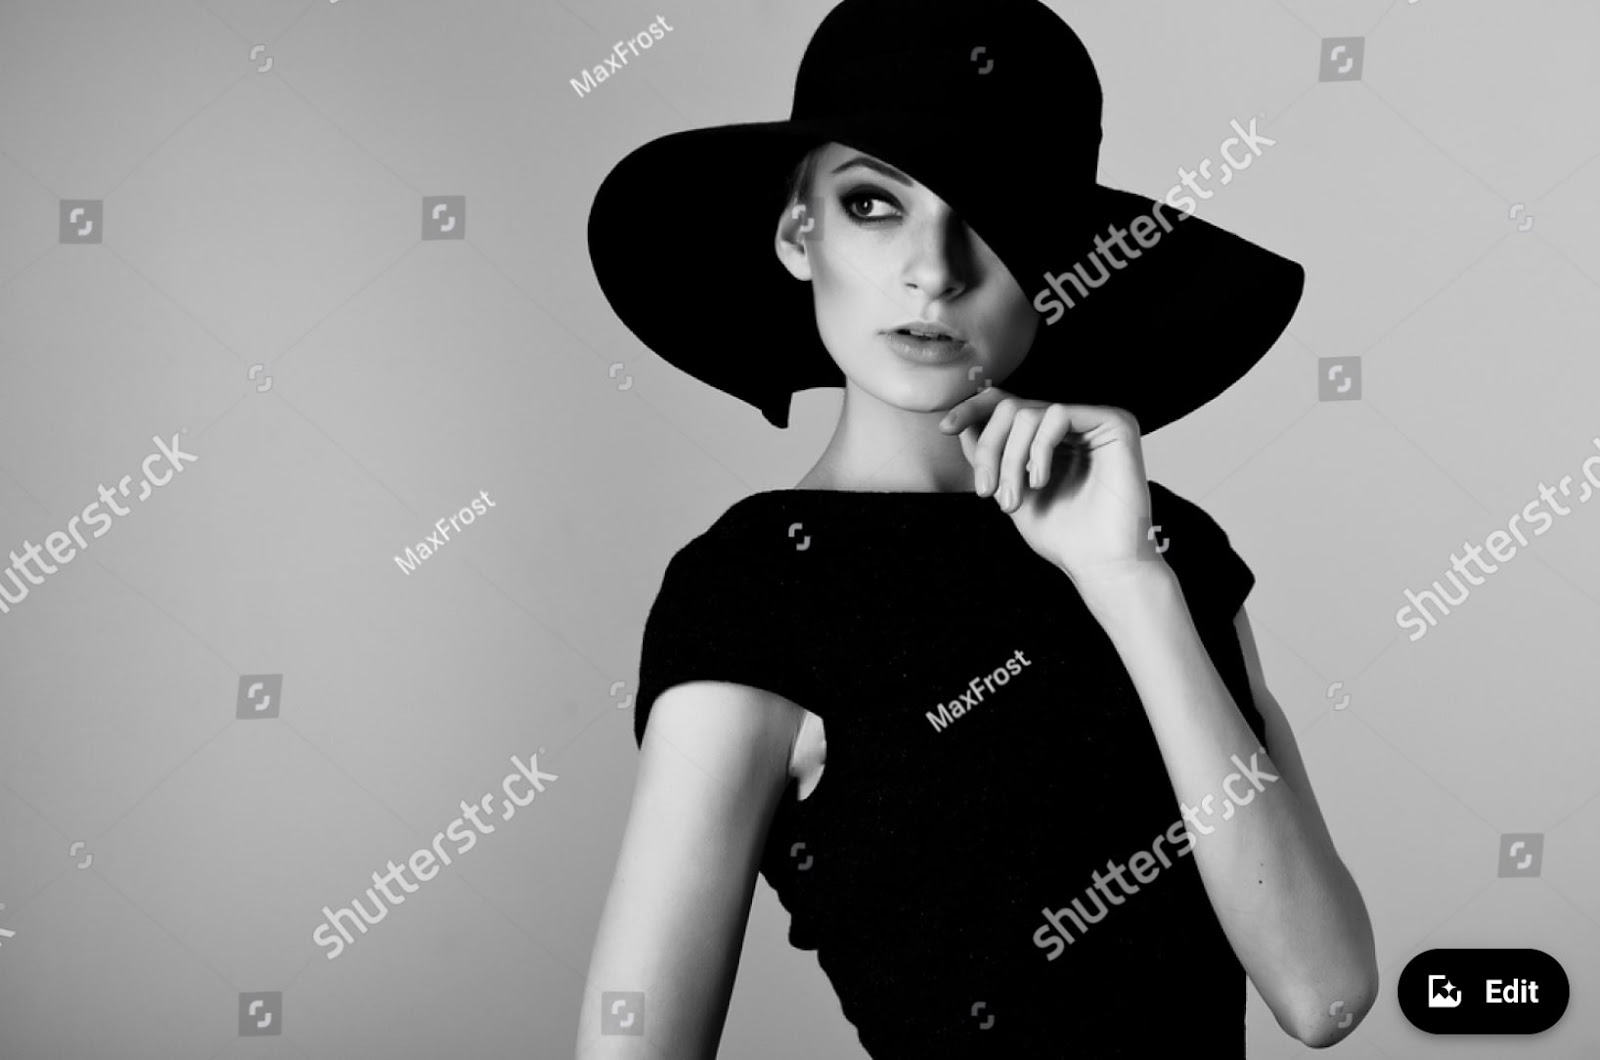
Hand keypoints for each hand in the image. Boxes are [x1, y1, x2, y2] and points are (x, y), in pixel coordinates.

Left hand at [938, 387, 1158, 583]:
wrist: (1100, 565)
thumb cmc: (1062, 537)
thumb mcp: (1009, 493)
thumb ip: (989, 458)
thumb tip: (958, 424)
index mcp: (1050, 437)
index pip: (1006, 405)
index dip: (972, 409)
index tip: (945, 428)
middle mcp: (1072, 423)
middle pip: (1010, 408)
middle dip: (989, 449)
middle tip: (986, 491)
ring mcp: (1094, 420)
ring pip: (1028, 414)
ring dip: (1009, 460)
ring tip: (1011, 501)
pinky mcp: (1115, 422)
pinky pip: (1058, 415)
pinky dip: (1038, 450)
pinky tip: (1039, 482)